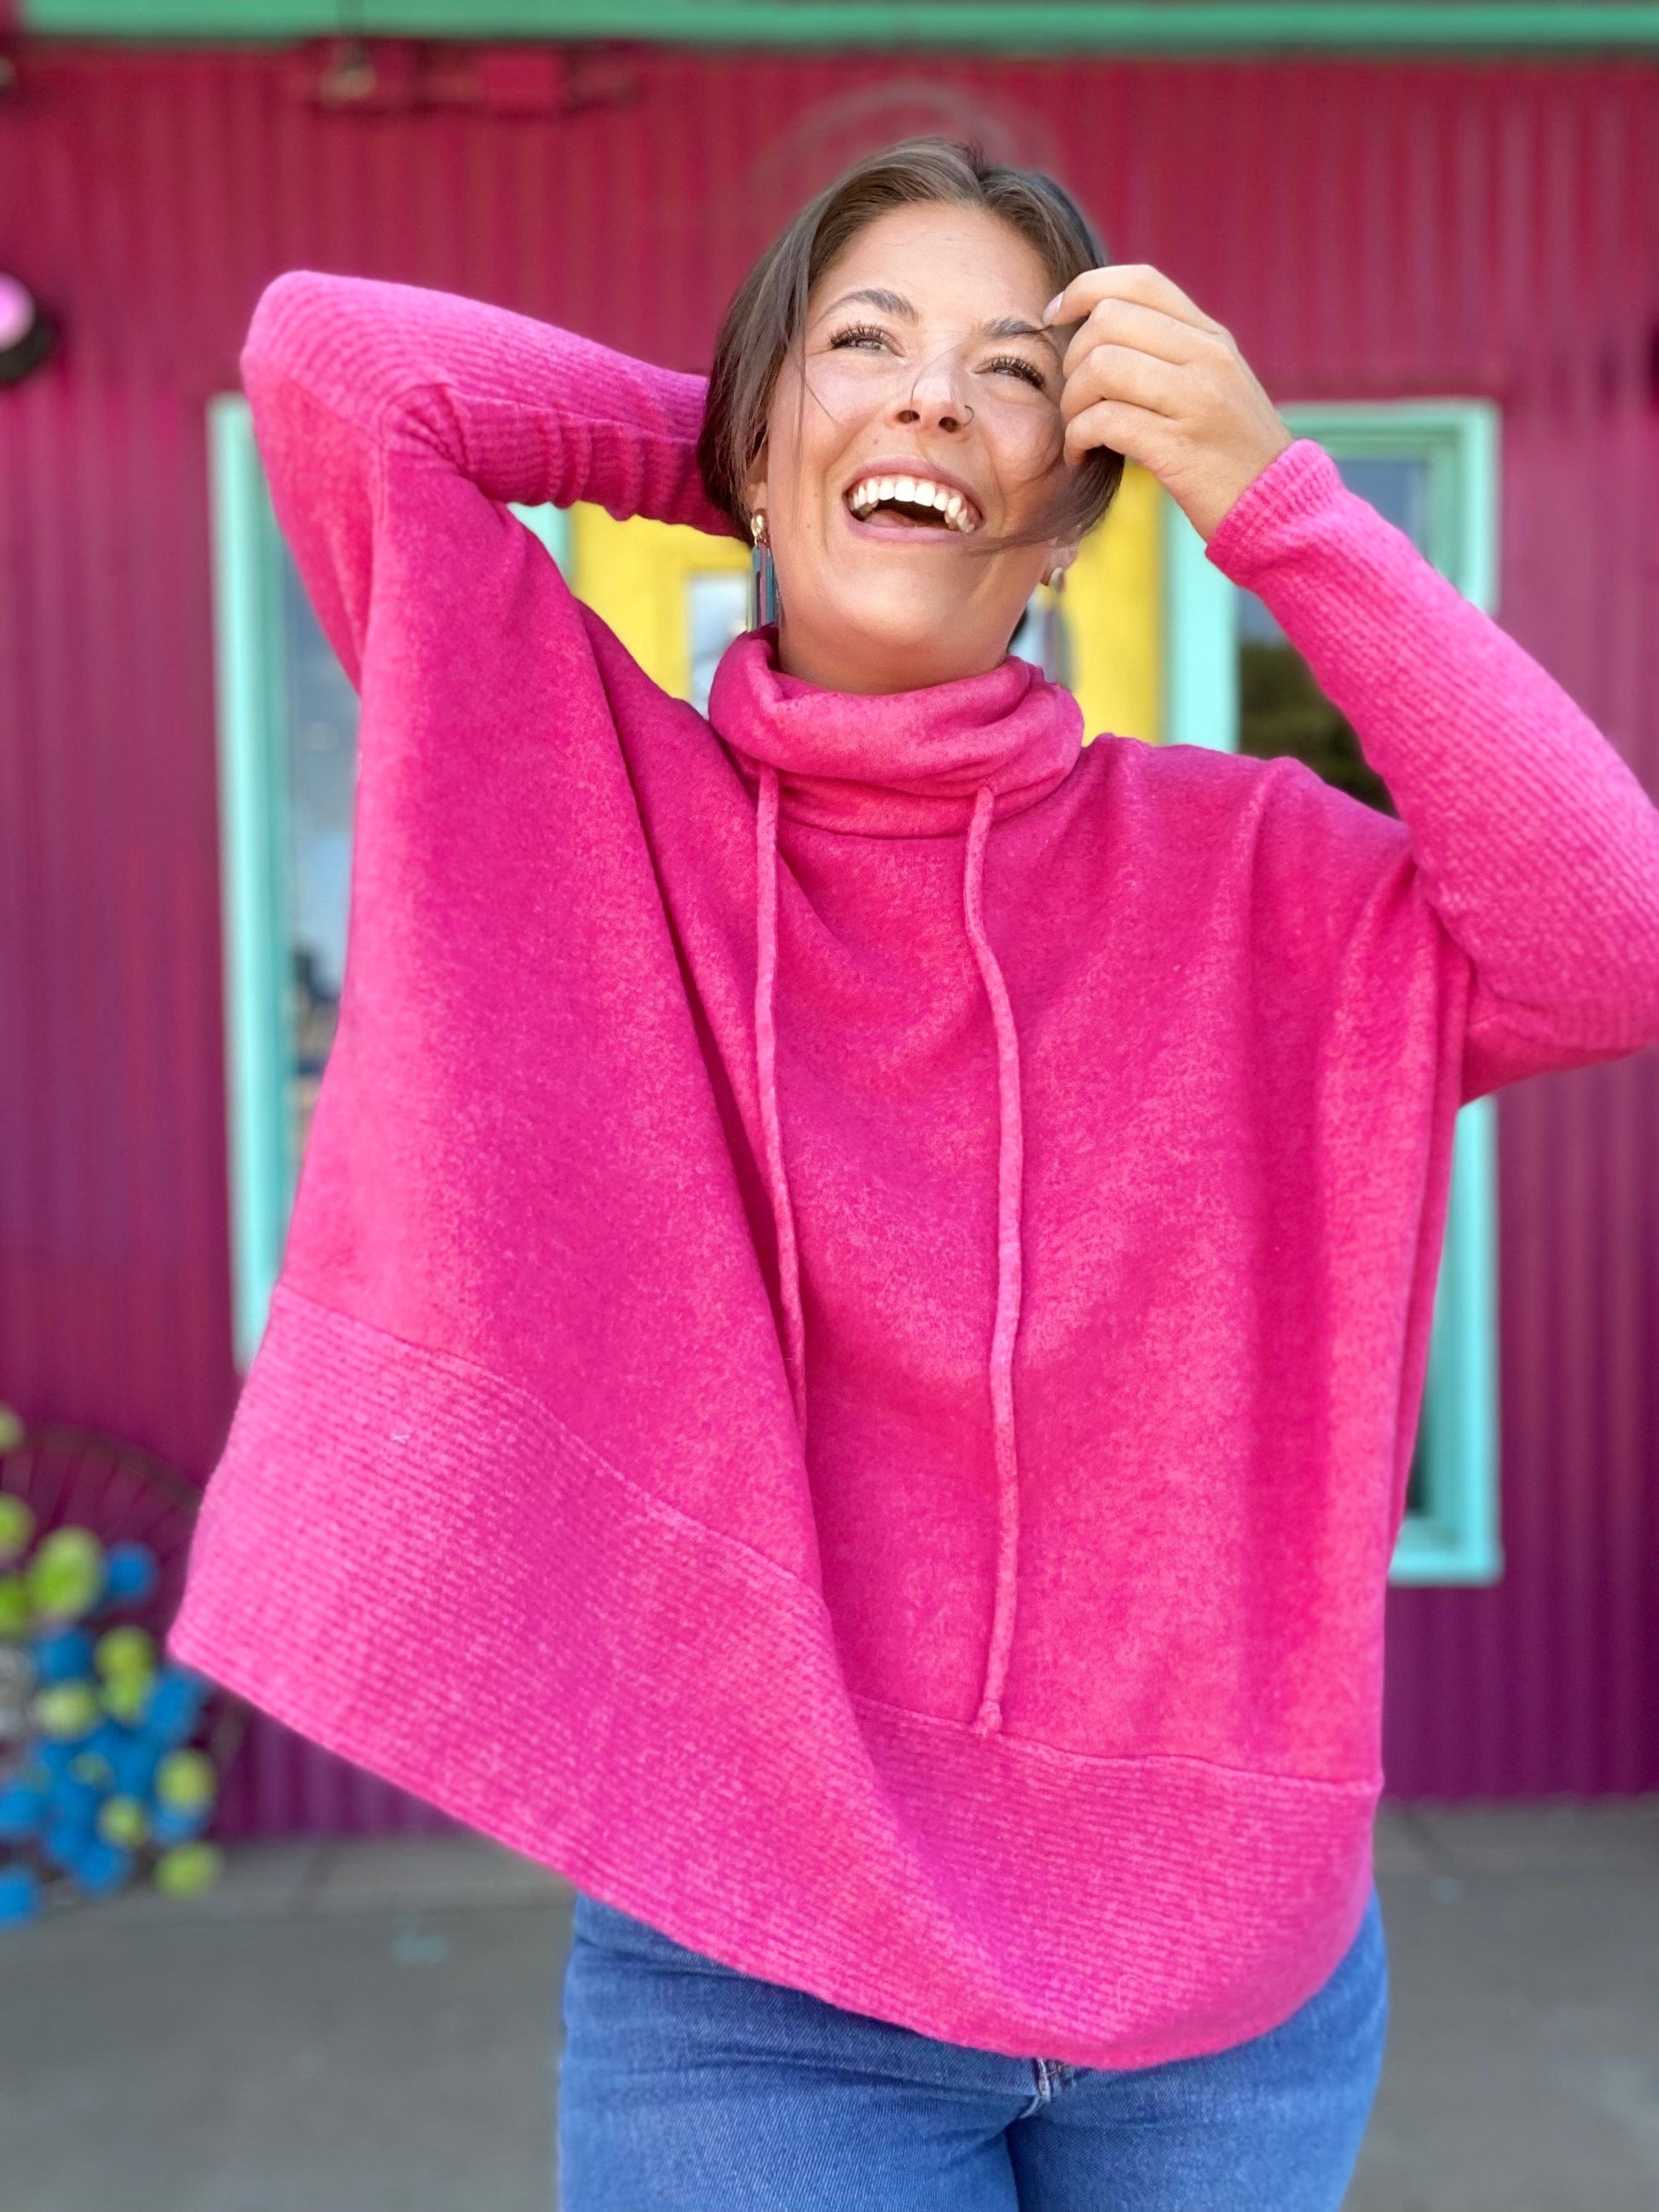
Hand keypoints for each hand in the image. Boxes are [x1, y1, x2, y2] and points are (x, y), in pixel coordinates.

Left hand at [1044, 264, 1293, 542]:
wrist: (1274, 508)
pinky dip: (1078, 438)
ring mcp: (1196, 400)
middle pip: (1109, 321)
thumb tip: (1098, 326)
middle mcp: (1207, 357)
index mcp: (1211, 337)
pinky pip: (1104, 421)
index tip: (1055, 318)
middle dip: (1073, 359)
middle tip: (1074, 399)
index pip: (1139, 282)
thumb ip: (1169, 352)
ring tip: (1077, 431)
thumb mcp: (1213, 385)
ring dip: (1072, 402)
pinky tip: (1081, 455)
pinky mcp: (1179, 447)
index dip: (1084, 290)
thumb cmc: (1229, 453)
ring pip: (1101, 367)